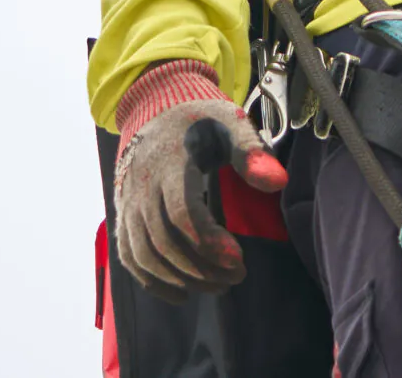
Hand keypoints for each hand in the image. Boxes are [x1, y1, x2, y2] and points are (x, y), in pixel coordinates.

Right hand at [111, 61, 288, 302]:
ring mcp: (129, 204)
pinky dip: (151, 281)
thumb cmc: (200, 119)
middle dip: (201, 267)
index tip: (239, 260)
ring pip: (145, 254)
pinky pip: (129, 256)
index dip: (209, 242)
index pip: (183, 213)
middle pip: (165, 242)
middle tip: (236, 278)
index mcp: (170, 165)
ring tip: (218, 286)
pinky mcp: (123, 215)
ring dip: (181, 278)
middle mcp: (142, 188)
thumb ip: (252, 153)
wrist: (156, 108)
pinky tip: (182, 294)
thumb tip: (278, 182)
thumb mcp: (231, 124)